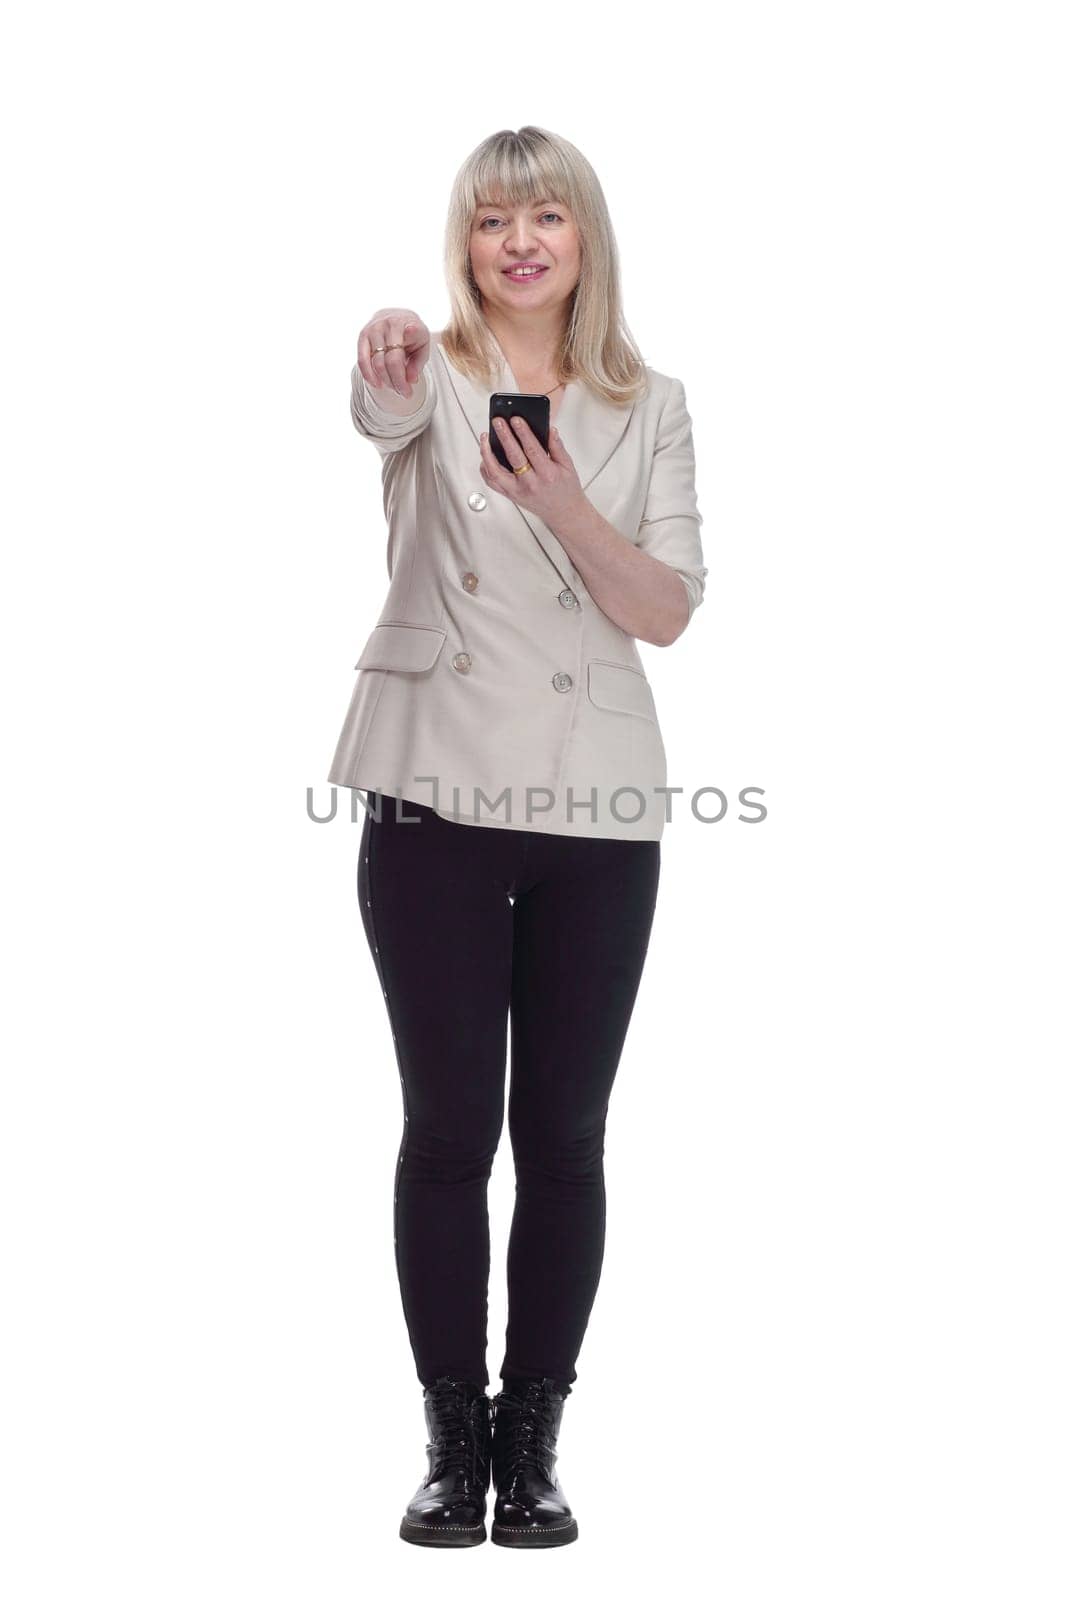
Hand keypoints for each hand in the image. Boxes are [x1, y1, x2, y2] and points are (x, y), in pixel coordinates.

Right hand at [357, 309, 430, 398]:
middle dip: (398, 382)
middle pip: (390, 362)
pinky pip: (362, 360)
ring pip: (377, 363)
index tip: (409, 378)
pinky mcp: (363, 335)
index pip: (402, 353)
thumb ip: (418, 363)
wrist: (397, 316)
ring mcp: (373, 329)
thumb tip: (411, 380)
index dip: (403, 368)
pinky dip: (368, 375)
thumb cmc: (413, 334)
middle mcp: (389, 324)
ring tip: (396, 389)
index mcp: (408, 324)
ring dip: (386, 381)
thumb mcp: (423, 346)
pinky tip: (377, 384)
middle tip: (406, 393)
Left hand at [479, 415, 587, 529]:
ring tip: (485, 437)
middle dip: (504, 436)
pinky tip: (485, 455)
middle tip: (497, 421)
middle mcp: (530, 484)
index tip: (516, 419)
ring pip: (495, 472)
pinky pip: (492, 482)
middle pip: (513, 457)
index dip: (523, 433)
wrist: (563, 513)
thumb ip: (558, 447)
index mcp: (547, 474)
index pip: (532, 450)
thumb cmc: (566, 489)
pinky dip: (486, 468)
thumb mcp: (568, 466)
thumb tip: (549, 429)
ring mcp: (517, 491)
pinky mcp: (510, 496)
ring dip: (487, 453)